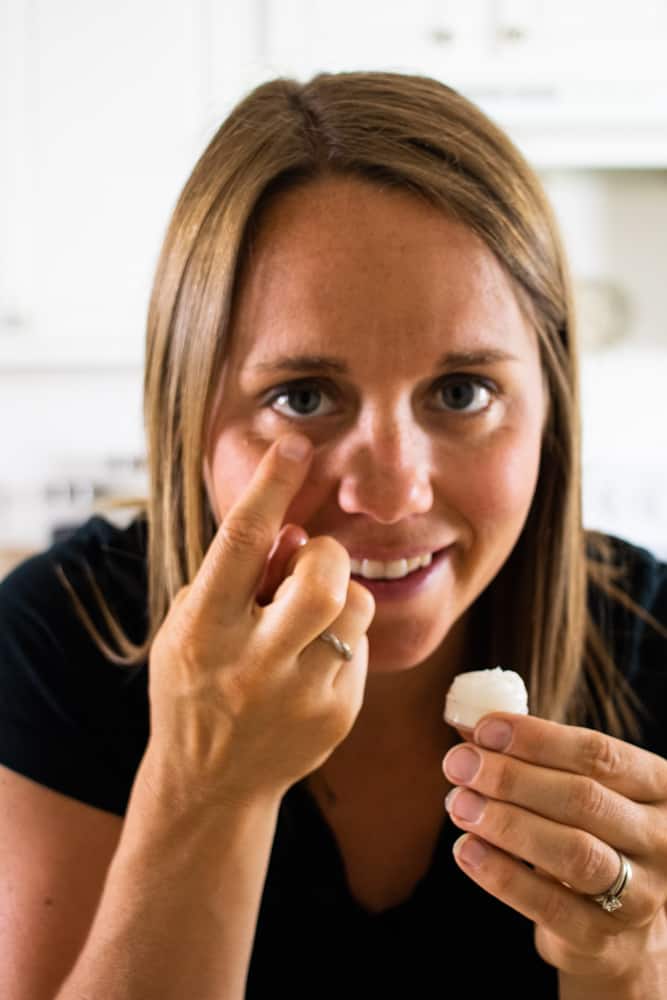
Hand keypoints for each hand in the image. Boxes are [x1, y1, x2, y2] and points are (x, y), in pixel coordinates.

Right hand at [144, 434, 375, 809]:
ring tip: (310, 620)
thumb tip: (298, 531)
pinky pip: (362, 647)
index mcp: (203, 628)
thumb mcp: (194, 622)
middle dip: (326, 555)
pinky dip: (342, 640)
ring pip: (355, 608)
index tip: (296, 443)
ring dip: (340, 597)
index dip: (270, 487)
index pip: (240, 542)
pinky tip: (311, 665)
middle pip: (321, 581)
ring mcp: (298, 695)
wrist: (209, 782)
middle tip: (311, 563)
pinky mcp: (336, 716)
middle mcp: (250, 663)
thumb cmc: (197, 682)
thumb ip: (239, 574)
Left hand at [442, 714, 666, 986]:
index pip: (600, 753)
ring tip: (459, 804)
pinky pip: (551, 907)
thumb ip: (528, 755)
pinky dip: (502, 875)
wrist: (619, 923)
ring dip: (507, 824)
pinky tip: (467, 849)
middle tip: (459, 765)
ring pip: (574, 853)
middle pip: (584, 799)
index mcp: (659, 788)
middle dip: (512, 778)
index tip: (483, 730)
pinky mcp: (604, 939)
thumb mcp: (575, 786)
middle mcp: (661, 840)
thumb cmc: (587, 831)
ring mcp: (641, 895)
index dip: (537, 739)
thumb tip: (464, 721)